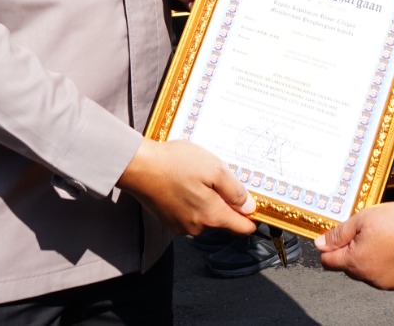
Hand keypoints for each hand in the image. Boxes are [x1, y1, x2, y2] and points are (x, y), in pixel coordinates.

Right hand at [118, 139, 256, 236]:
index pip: (243, 229)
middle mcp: (197, 228)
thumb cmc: (175, 164)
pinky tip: (185, 183)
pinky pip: (190, 213)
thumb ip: (234, 191)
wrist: (138, 166)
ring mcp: (181, 226)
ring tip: (198, 177)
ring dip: (208, 200)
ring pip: (206, 216)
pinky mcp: (168, 220)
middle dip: (227, 203)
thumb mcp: (214, 169)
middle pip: (224, 221)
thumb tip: (249, 207)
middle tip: (221, 178)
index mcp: (212, 217)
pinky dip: (192, 201)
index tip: (255, 204)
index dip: (253, 217)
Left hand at [316, 202, 393, 288]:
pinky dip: (385, 264)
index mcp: (354, 262)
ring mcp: (384, 283)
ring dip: (369, 259)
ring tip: (384, 239)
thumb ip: (338, 234)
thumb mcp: (361, 219)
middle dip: (351, 252)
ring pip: (366, 272)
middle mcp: (367, 278)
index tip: (339, 236)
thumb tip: (319, 245)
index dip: (330, 248)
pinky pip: (384, 275)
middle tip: (366, 232)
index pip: (328, 261)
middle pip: (348, 267)